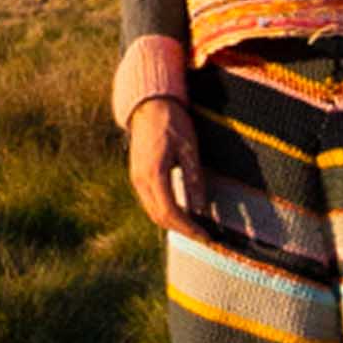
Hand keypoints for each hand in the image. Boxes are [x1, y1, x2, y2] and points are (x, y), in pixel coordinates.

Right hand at [126, 96, 208, 239]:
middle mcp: (140, 180)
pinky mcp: (137, 175)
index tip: (206, 236)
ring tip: (194, 226)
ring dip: (173, 223)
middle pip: (159, 217)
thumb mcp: (189, 150)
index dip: (189, 228)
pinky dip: (165, 212)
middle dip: (181, 230)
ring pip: (153, 211)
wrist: (149, 106)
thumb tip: (201, 209)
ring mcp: (136, 178)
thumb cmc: (173, 124)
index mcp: (154, 174)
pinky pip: (150, 201)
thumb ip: (194, 180)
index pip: (170, 212)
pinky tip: (181, 211)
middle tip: (203, 236)